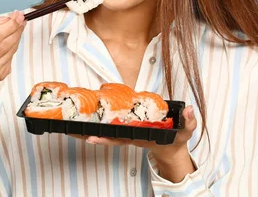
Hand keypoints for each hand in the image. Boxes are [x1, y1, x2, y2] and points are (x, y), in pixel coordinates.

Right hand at [0, 11, 25, 106]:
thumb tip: (5, 20)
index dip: (7, 26)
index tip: (16, 15)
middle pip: (2, 46)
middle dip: (15, 30)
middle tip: (21, 18)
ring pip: (9, 52)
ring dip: (17, 37)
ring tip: (20, 26)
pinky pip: (10, 58)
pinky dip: (14, 47)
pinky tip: (14, 39)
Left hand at [70, 105, 197, 169]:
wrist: (172, 148)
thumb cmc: (176, 139)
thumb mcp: (186, 131)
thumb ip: (189, 121)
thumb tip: (189, 109)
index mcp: (142, 137)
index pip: (122, 138)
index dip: (107, 139)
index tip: (92, 137)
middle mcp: (131, 136)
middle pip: (107, 136)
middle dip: (89, 134)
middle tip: (69, 131)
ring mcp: (127, 133)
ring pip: (105, 133)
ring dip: (87, 130)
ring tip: (68, 126)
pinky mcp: (126, 129)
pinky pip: (109, 128)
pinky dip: (96, 125)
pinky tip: (83, 120)